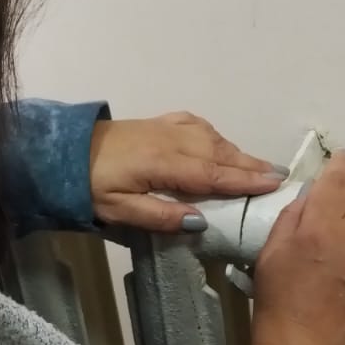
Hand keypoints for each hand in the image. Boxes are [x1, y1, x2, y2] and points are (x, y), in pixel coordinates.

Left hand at [89, 112, 284, 231]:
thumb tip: (200, 222)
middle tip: (281, 177)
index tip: (274, 184)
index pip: (213, 174)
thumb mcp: (119, 210)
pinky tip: (220, 143)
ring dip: (237, 153)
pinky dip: (214, 136)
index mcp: (164, 164)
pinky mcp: (158, 122)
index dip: (245, 180)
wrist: (63, 152)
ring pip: (211, 138)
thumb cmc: (89, 186)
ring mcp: (165, 128)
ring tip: (259, 167)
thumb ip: (159, 216)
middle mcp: (171, 141)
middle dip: (251, 166)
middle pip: (220, 154)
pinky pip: (196, 126)